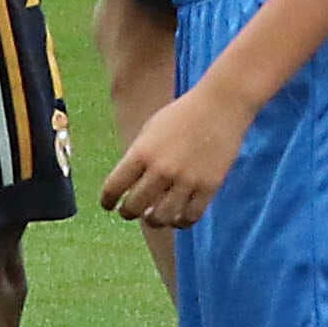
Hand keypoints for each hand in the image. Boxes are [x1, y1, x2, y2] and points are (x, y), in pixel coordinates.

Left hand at [96, 78, 249, 226]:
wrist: (220, 105)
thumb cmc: (182, 115)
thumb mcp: (150, 130)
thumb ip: (137, 156)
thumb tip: (128, 186)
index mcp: (142, 152)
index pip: (113, 187)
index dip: (107, 201)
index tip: (108, 205)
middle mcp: (161, 169)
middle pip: (134, 208)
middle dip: (127, 212)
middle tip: (129, 212)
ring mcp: (186, 180)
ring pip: (161, 218)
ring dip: (153, 221)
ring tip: (153, 216)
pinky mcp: (208, 187)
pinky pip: (190, 217)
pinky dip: (180, 221)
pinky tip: (177, 216)